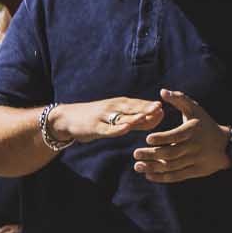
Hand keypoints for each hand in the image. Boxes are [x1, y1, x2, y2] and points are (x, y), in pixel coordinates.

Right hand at [46, 97, 164, 144]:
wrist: (66, 118)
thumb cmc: (95, 118)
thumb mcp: (117, 118)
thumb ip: (136, 120)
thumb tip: (156, 119)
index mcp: (120, 104)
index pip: (139, 104)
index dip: (150, 106)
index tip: (165, 108)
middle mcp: (113, 107)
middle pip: (132, 108)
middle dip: (145, 108)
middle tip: (159, 107)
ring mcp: (103, 117)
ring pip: (121, 117)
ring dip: (134, 116)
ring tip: (146, 116)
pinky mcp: (94, 127)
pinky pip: (107, 129)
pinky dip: (117, 128)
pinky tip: (126, 128)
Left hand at [132, 90, 227, 182]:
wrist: (227, 145)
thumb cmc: (205, 125)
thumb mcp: (196, 110)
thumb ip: (180, 100)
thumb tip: (162, 92)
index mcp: (193, 130)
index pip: (176, 135)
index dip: (162, 138)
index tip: (147, 139)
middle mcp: (195, 146)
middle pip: (171, 153)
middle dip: (152, 154)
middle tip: (135, 154)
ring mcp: (196, 160)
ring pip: (172, 166)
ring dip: (153, 167)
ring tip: (137, 166)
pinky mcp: (196, 171)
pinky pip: (177, 176)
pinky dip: (162, 177)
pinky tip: (148, 175)